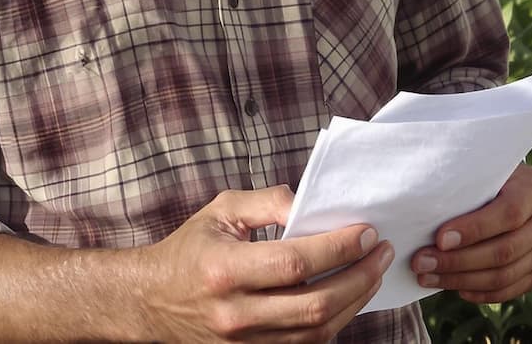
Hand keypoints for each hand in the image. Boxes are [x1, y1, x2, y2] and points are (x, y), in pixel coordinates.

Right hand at [139, 186, 393, 341]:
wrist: (150, 302)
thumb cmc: (189, 251)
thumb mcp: (221, 211)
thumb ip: (267, 202)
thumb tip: (311, 203)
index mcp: (226, 271)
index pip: (297, 262)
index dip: (338, 247)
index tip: (366, 231)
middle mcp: (236, 313)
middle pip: (316, 303)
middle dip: (359, 276)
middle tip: (381, 251)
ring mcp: (245, 342)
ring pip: (317, 330)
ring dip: (354, 301)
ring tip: (372, 272)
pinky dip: (333, 322)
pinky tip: (347, 297)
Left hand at [411, 163, 531, 304]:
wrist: (506, 190)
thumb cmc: (482, 178)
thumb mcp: (479, 173)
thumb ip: (463, 187)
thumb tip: (422, 213)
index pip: (509, 213)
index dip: (474, 229)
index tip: (440, 239)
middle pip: (505, 250)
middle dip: (458, 260)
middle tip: (421, 262)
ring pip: (505, 275)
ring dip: (461, 280)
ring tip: (427, 276)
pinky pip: (509, 290)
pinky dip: (479, 292)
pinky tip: (454, 288)